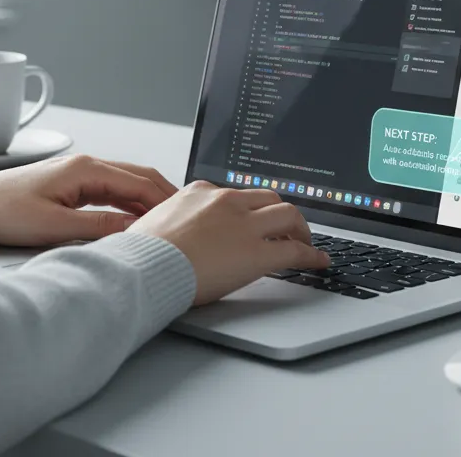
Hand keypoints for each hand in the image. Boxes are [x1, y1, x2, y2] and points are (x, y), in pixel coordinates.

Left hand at [0, 153, 177, 246]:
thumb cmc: (4, 213)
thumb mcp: (54, 226)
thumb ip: (98, 228)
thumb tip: (136, 232)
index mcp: (86, 169)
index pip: (139, 183)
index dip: (165, 201)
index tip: (186, 217)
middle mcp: (87, 164)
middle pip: (138, 176)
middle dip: (165, 194)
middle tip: (188, 216)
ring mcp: (79, 172)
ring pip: (126, 182)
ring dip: (148, 198)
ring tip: (169, 219)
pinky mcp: (71, 183)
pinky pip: (111, 189)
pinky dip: (130, 201)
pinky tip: (136, 218)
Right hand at [126, 180, 329, 305]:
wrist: (144, 267)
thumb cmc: (141, 253)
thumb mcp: (153, 223)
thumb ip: (172, 221)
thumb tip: (168, 232)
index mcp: (201, 192)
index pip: (237, 195)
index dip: (252, 209)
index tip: (256, 219)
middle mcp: (226, 202)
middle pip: (268, 198)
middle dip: (281, 213)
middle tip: (288, 229)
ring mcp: (244, 225)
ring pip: (288, 215)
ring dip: (301, 228)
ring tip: (306, 242)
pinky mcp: (257, 253)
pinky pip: (294, 251)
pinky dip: (312, 254)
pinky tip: (319, 261)